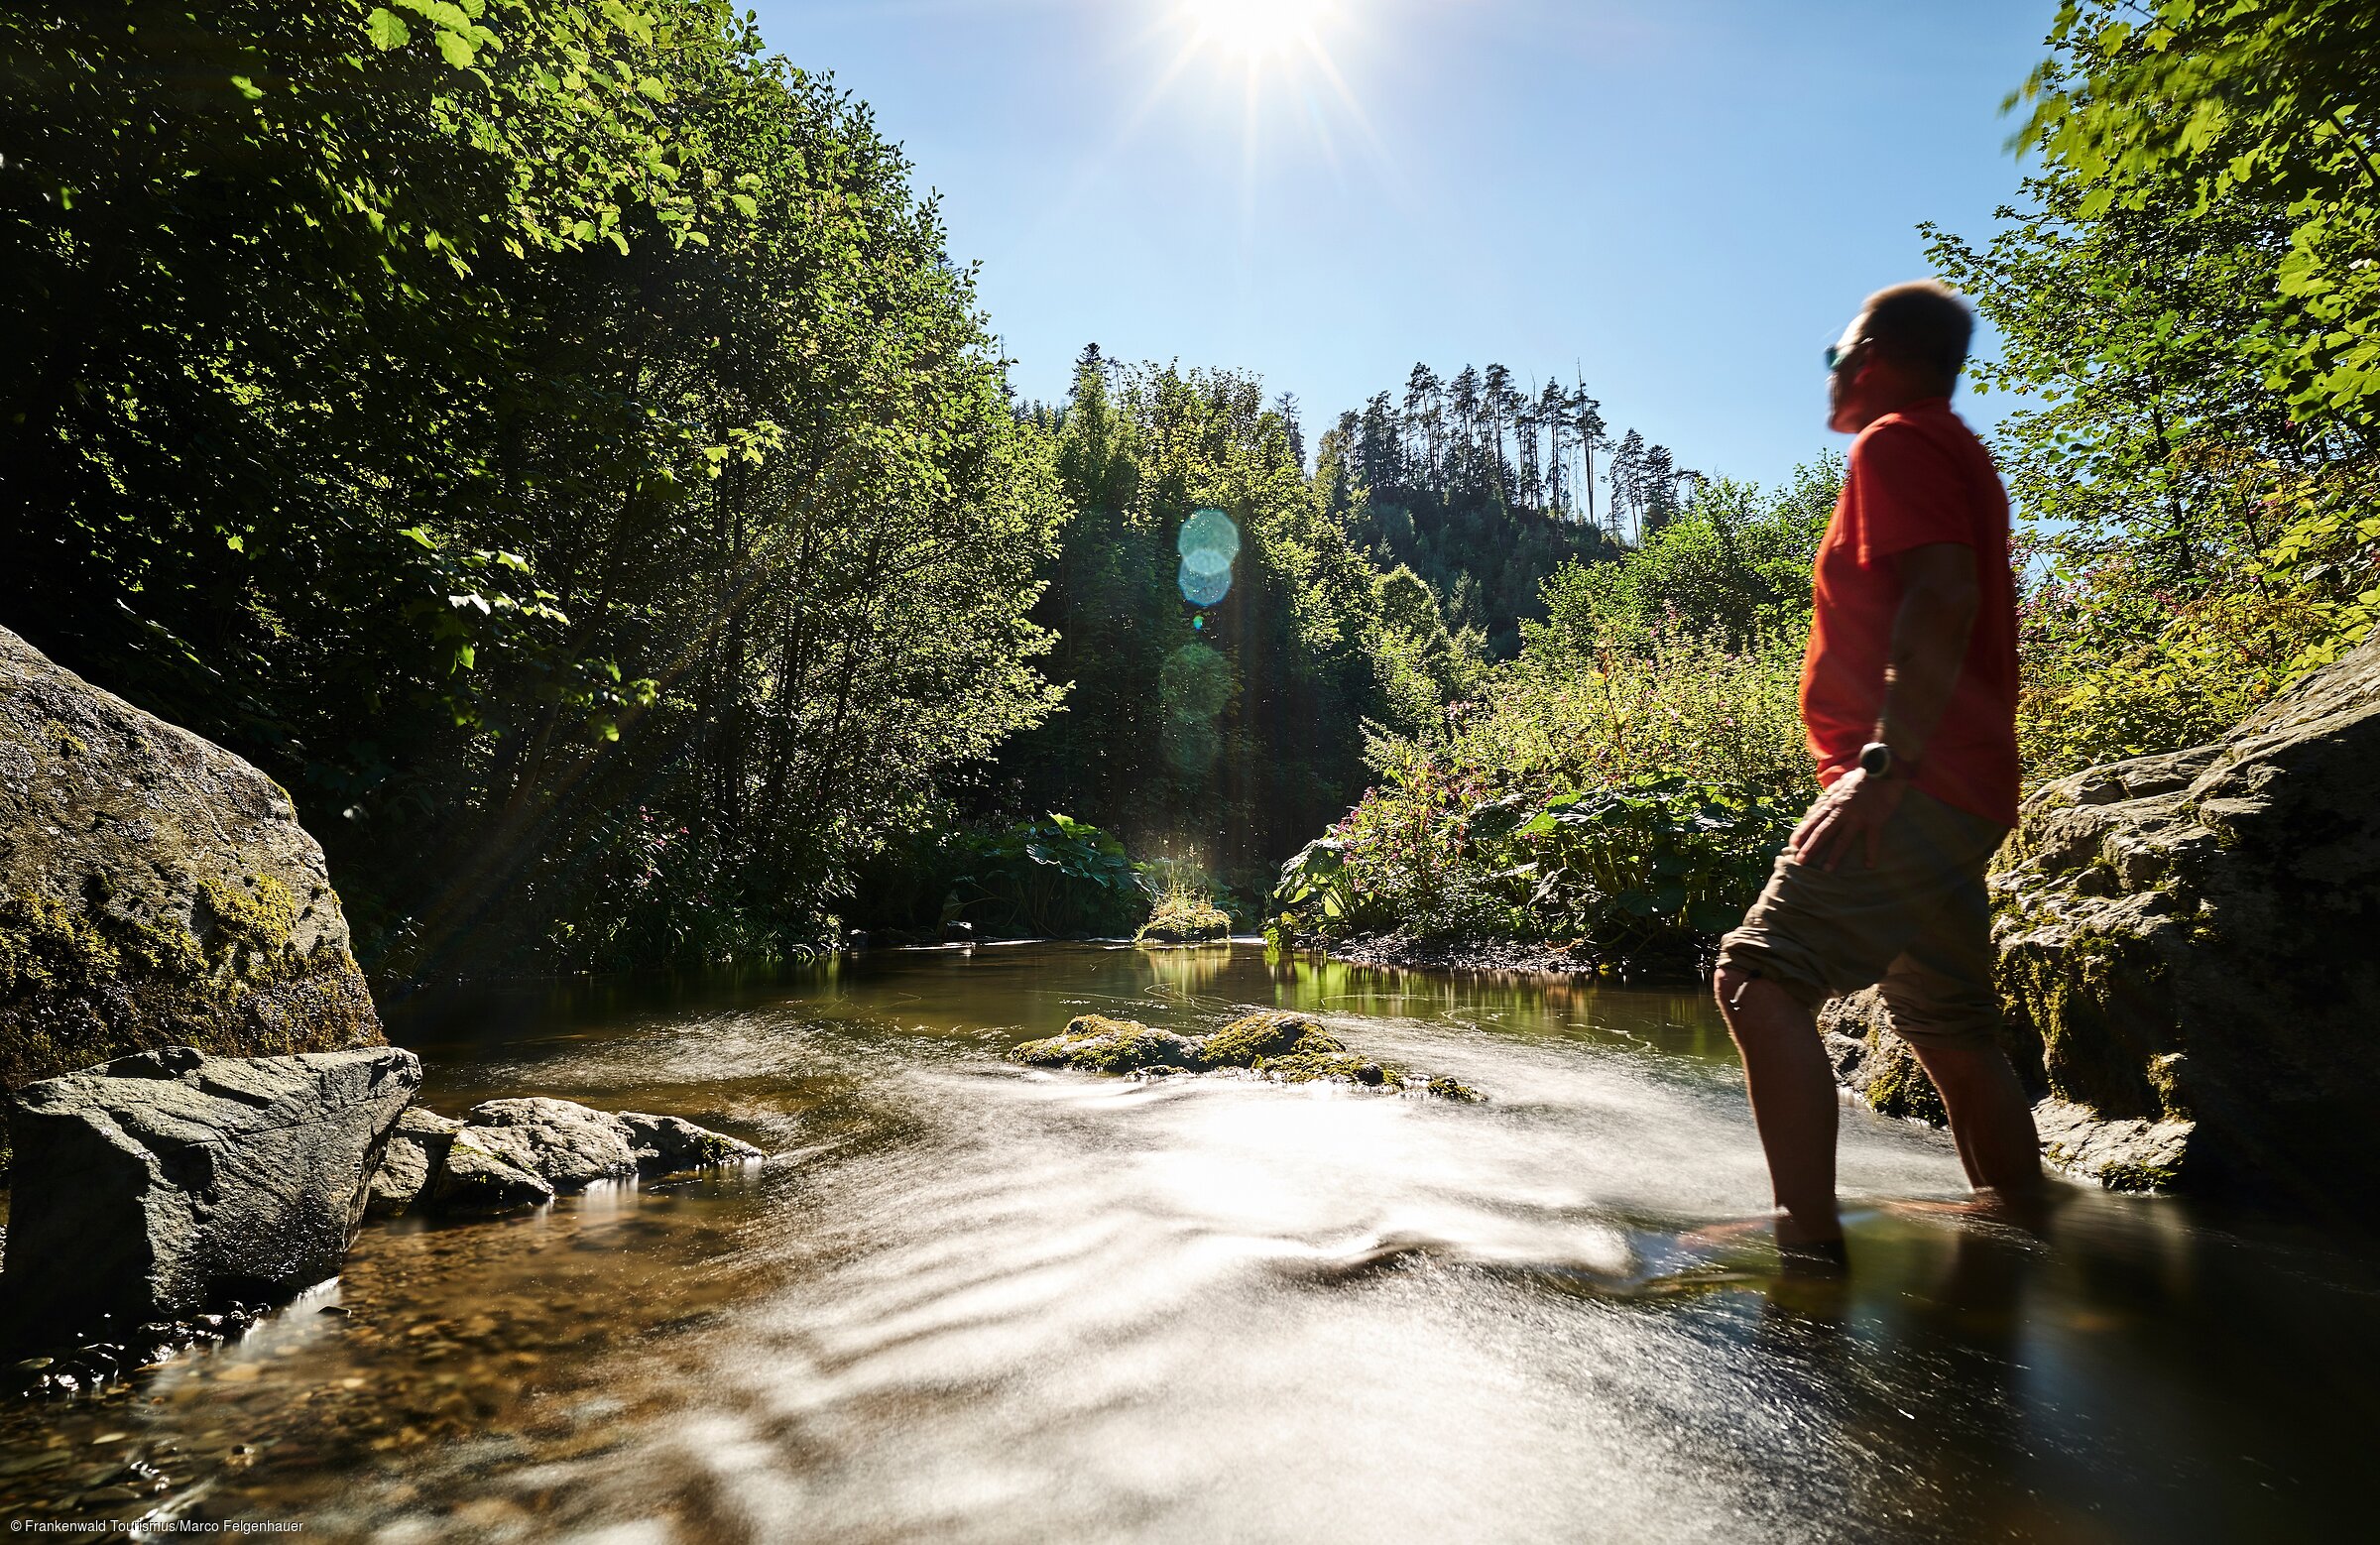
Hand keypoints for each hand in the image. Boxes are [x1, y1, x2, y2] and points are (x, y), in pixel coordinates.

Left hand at [1790, 767, 1906, 871]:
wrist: (1883, 768)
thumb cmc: (1864, 777)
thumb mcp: (1842, 783)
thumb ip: (1832, 794)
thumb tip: (1823, 802)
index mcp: (1833, 802)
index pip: (1813, 820)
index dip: (1802, 833)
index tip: (1792, 845)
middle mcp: (1842, 811)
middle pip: (1822, 832)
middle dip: (1810, 847)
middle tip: (1800, 861)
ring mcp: (1858, 816)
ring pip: (1843, 839)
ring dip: (1834, 855)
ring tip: (1826, 870)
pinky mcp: (1875, 819)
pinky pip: (1872, 839)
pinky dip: (1871, 852)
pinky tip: (1869, 865)